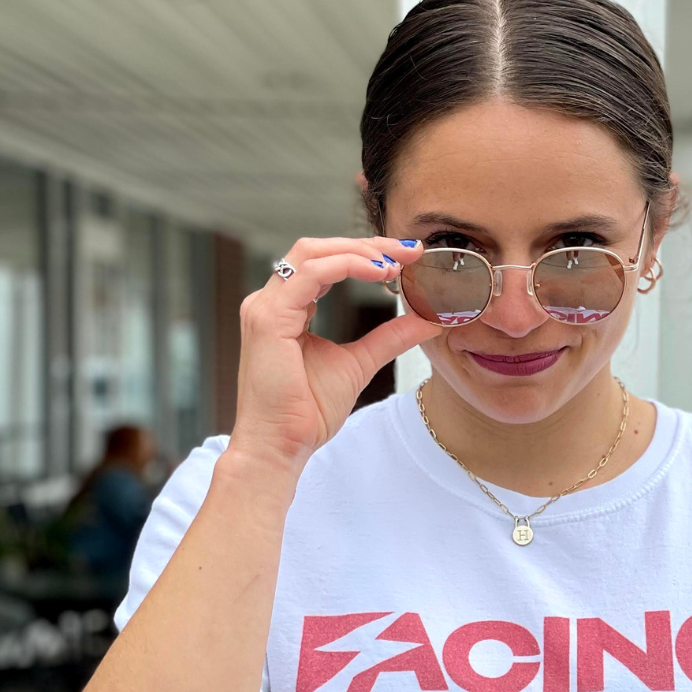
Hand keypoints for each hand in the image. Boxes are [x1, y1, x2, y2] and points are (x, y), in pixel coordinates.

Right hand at [230, 235, 441, 472]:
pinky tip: (379, 273)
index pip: (326, 262)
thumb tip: (427, 319)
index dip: (366, 254)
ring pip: (312, 252)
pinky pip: (311, 274)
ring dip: (360, 251)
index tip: (407, 257)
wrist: (281, 446)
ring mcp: (265, 307)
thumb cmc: (307, 412)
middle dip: (367, 244)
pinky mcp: (267, 318)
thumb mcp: (359, 364)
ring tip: (397, 262)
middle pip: (319, 249)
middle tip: (409, 250)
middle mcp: (271, 301)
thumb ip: (389, 338)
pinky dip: (347, 266)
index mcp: (287, 309)